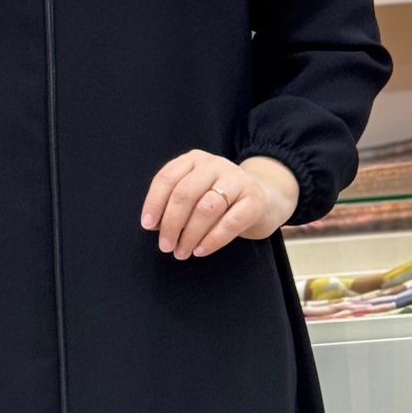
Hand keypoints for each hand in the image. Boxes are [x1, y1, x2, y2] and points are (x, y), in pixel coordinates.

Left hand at [140, 150, 300, 259]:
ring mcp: (237, 180)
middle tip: (166, 246)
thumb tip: (154, 225)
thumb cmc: (220, 201)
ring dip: (190, 234)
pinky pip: (230, 222)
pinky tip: (201, 250)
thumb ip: (173, 204)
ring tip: (182, 252)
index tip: (148, 226)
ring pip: (206, 208)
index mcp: (194, 160)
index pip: (167, 178)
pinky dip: (212, 239)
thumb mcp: (195, 195)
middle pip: (185, 193)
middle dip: (171, 223)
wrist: (263, 199)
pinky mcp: (255, 199)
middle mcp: (215, 164)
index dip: (155, 202)